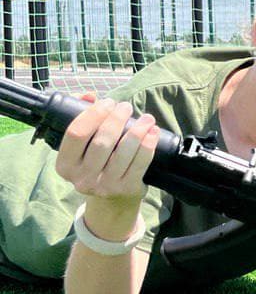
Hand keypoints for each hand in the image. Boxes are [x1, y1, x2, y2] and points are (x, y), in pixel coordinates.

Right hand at [54, 95, 158, 235]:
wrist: (111, 198)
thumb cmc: (96, 162)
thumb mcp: (82, 146)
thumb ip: (81, 116)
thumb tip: (89, 96)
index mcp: (65, 164)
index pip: (76, 134)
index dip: (93, 114)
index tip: (107, 103)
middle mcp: (82, 177)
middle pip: (101, 141)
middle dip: (116, 119)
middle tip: (126, 107)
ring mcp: (105, 185)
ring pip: (123, 152)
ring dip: (137, 131)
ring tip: (146, 118)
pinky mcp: (126, 188)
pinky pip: (140, 163)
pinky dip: (149, 145)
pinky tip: (153, 132)